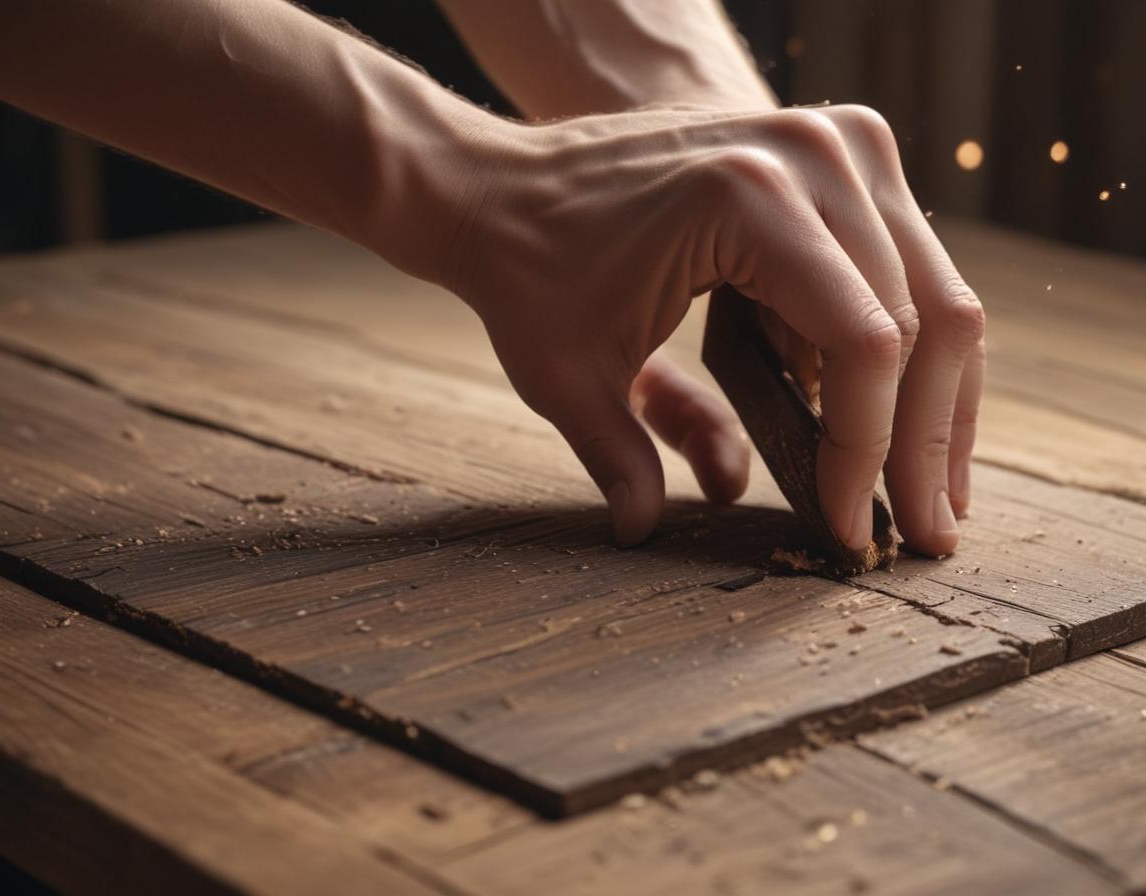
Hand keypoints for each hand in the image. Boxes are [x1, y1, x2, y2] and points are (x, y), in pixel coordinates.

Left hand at [433, 105, 984, 554]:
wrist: (510, 179)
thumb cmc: (531, 268)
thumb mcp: (564, 374)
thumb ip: (616, 455)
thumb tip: (646, 528)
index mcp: (748, 198)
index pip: (864, 343)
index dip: (866, 451)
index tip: (848, 527)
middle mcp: (814, 154)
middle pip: (925, 319)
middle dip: (925, 443)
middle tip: (927, 532)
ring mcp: (836, 142)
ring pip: (937, 293)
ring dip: (940, 400)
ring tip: (935, 489)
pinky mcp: (839, 154)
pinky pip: (907, 266)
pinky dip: (908, 348)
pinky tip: (897, 421)